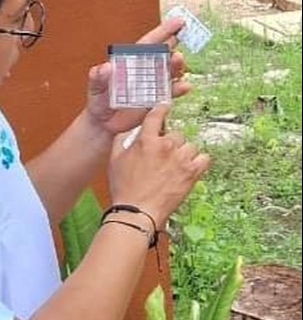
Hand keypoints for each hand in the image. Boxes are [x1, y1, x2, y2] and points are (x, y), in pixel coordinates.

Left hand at [85, 17, 191, 136]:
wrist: (104, 124)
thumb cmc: (98, 101)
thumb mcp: (95, 87)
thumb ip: (98, 77)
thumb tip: (106, 67)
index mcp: (131, 61)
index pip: (148, 43)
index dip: (163, 31)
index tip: (178, 22)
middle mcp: (145, 70)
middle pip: (163, 54)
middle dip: (174, 43)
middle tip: (184, 35)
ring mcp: (153, 84)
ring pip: (169, 71)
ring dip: (176, 66)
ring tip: (179, 60)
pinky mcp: (157, 99)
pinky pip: (170, 92)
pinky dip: (178, 89)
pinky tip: (185, 86)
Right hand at [108, 104, 210, 229]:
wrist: (137, 212)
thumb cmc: (125, 188)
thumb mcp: (115, 159)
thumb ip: (122, 140)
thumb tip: (129, 131)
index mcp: (146, 140)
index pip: (157, 115)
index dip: (162, 109)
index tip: (165, 108)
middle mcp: (165, 146)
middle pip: (176, 133)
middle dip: (170, 142)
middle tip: (164, 154)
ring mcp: (180, 159)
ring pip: (190, 145)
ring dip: (184, 152)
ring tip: (176, 163)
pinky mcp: (192, 173)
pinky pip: (204, 158)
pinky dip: (199, 161)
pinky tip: (191, 166)